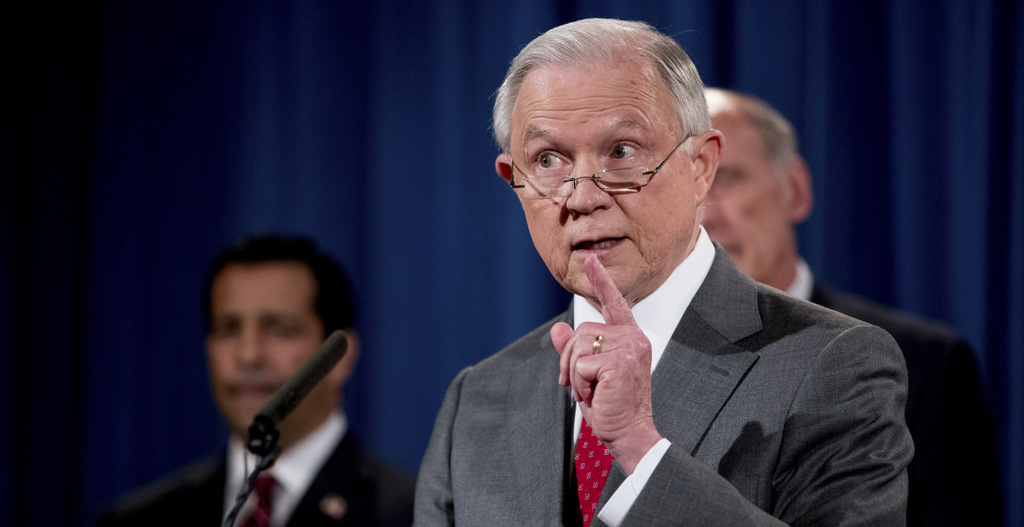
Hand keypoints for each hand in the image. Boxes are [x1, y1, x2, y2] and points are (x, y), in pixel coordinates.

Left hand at [550, 254, 662, 473]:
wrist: (628, 433)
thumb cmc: (611, 405)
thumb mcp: (587, 374)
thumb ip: (574, 351)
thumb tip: (558, 329)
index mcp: (629, 337)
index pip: (614, 303)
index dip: (601, 281)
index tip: (591, 260)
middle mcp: (633, 337)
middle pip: (581, 331)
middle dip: (570, 360)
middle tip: (582, 385)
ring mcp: (628, 347)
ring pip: (578, 346)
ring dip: (574, 373)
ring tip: (591, 390)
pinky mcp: (618, 361)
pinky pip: (579, 364)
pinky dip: (578, 383)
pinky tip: (595, 394)